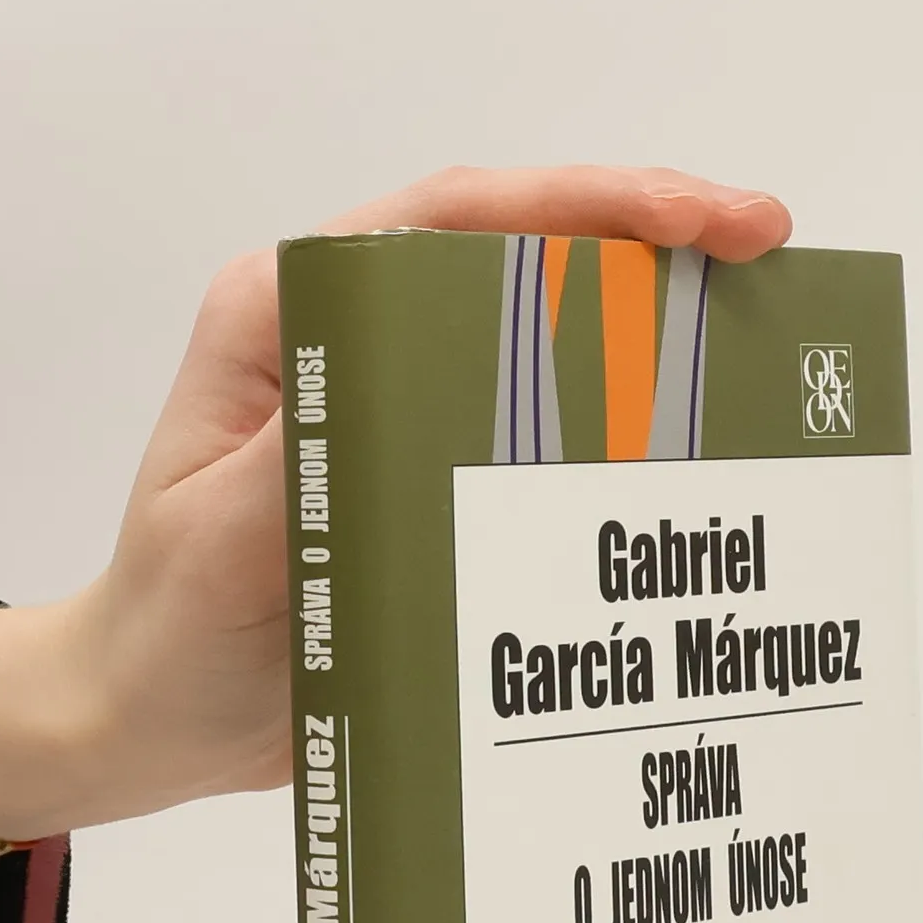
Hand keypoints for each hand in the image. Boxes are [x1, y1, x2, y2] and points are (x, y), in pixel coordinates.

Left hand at [0, 167, 792, 880]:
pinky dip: (613, 440)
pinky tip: (686, 456)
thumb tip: (406, 385)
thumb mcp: (219, 539)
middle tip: (764, 258)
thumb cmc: (169, 626)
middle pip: (519, 259)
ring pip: (543, 345)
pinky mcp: (432, 484)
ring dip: (646, 340)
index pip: (455, 221)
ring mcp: (400, 413)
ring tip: (755, 344)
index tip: (697, 223)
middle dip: (648, 248)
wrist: (158, 716)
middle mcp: (354, 343)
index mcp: (292, 316)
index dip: (587, 206)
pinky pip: (538, 442)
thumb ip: (304, 456)